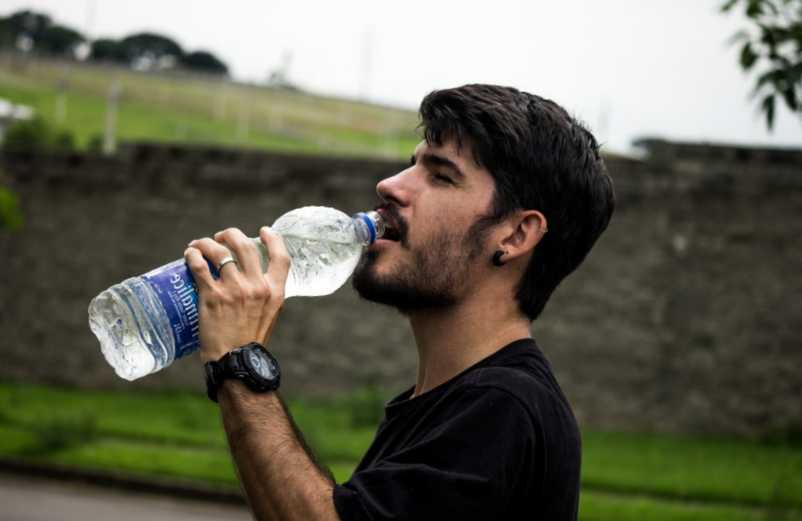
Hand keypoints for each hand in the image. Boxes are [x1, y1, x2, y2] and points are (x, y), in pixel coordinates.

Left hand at [183, 227, 289, 362]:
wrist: (236, 363)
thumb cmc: (250, 343)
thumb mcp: (269, 316)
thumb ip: (266, 296)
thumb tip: (255, 282)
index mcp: (275, 292)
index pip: (281, 256)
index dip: (273, 239)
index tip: (264, 231)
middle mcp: (257, 287)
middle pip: (245, 245)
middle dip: (231, 235)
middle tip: (221, 237)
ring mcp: (234, 290)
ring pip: (220, 251)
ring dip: (207, 242)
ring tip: (199, 245)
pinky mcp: (212, 296)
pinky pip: (200, 266)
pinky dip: (193, 255)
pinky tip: (190, 254)